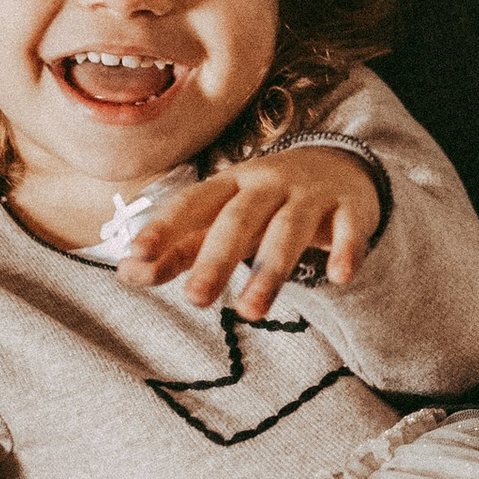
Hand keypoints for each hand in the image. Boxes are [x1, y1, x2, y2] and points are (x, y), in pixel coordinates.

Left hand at [120, 149, 382, 319]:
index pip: (192, 203)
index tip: (137, 258)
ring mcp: (310, 194)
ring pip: (289, 228)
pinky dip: (346, 250)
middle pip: (239, 218)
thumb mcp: (221, 217)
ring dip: (271, 268)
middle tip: (196, 300)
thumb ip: (179, 248)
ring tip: (252, 311)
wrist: (339, 166)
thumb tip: (128, 274)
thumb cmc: (265, 203)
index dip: (164, 228)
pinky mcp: (349, 207)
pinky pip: (348, 228)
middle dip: (217, 258)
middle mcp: (267, 184)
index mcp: (229, 185)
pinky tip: (340, 278)